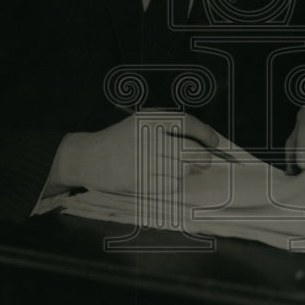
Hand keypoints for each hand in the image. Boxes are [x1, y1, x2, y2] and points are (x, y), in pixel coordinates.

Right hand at [45, 113, 219, 195]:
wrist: (90, 157)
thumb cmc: (121, 138)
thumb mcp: (142, 121)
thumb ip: (169, 126)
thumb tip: (203, 139)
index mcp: (150, 119)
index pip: (188, 123)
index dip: (206, 134)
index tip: (214, 142)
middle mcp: (148, 138)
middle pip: (191, 150)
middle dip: (204, 157)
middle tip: (206, 160)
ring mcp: (144, 161)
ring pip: (183, 170)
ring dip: (188, 171)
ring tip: (180, 168)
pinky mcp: (140, 181)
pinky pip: (170, 185)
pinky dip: (174, 183)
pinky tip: (165, 177)